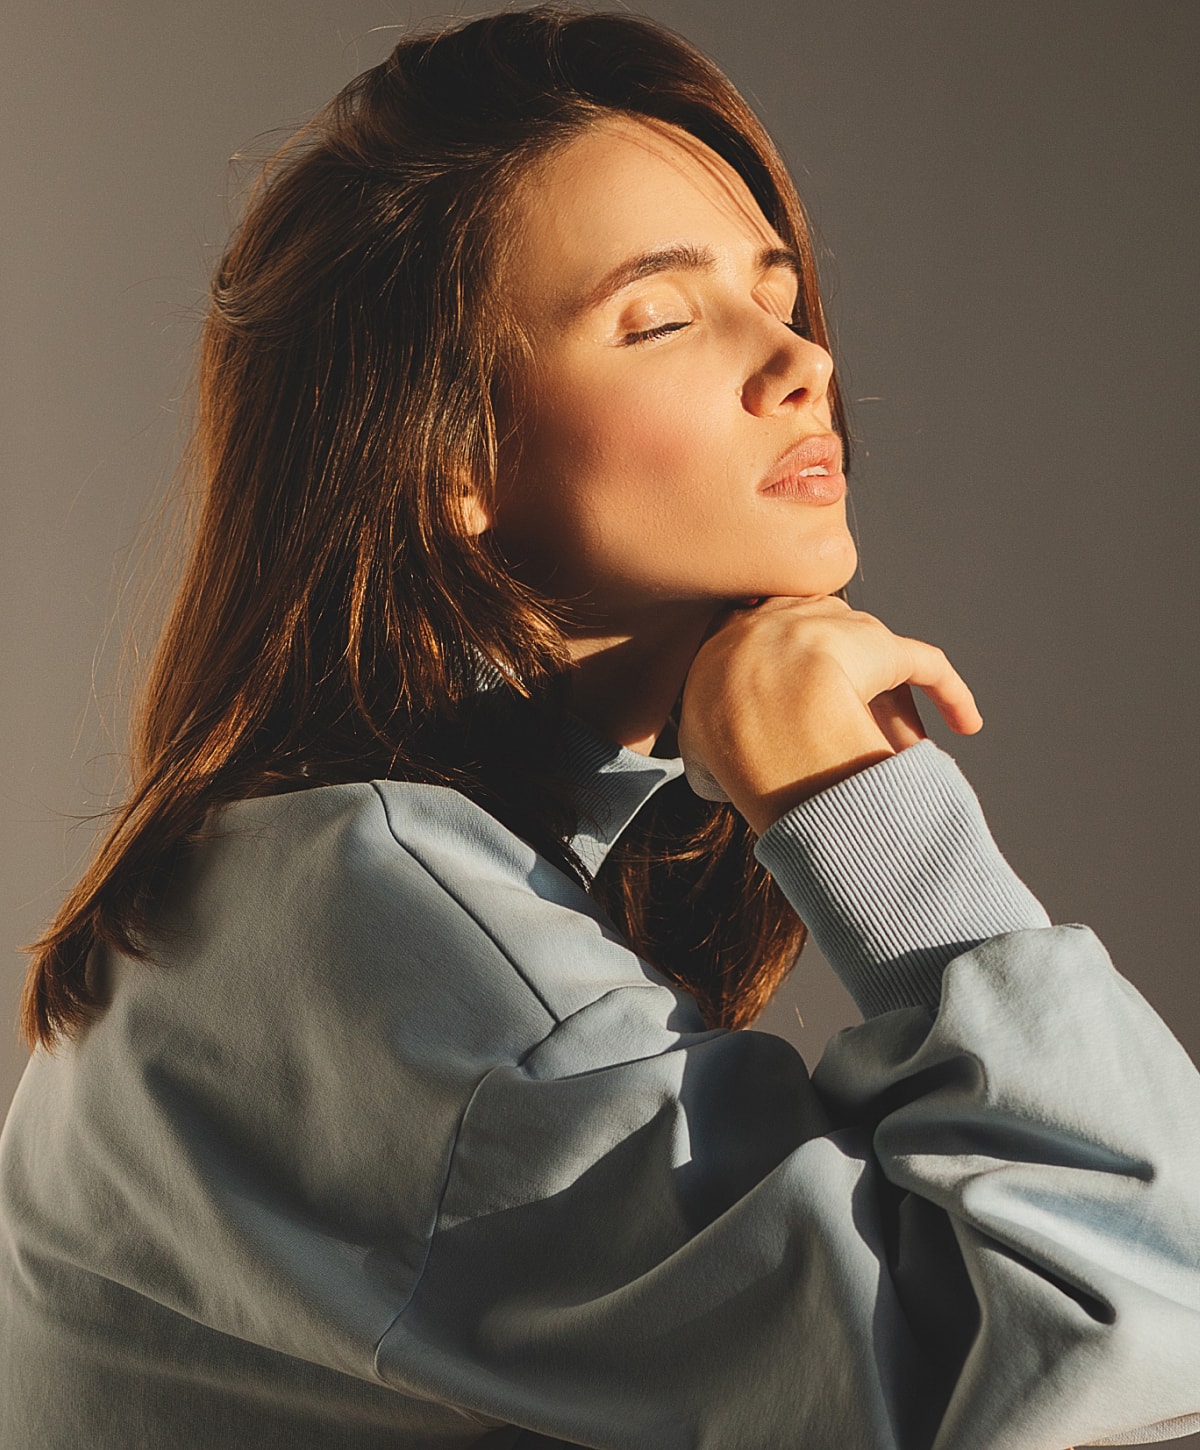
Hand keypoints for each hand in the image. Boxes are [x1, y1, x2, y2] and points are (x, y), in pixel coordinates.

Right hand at [677, 595, 982, 834]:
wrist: (758, 700)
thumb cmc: (719, 729)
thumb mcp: (694, 737)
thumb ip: (705, 746)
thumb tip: (709, 771)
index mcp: (735, 630)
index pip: (759, 631)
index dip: (774, 660)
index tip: (778, 689)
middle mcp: (788, 614)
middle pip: (820, 637)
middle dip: (835, 674)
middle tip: (842, 723)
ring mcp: (840, 626)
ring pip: (871, 658)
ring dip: (887, 705)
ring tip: (894, 744)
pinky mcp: (886, 647)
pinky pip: (927, 666)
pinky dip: (950, 694)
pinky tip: (966, 725)